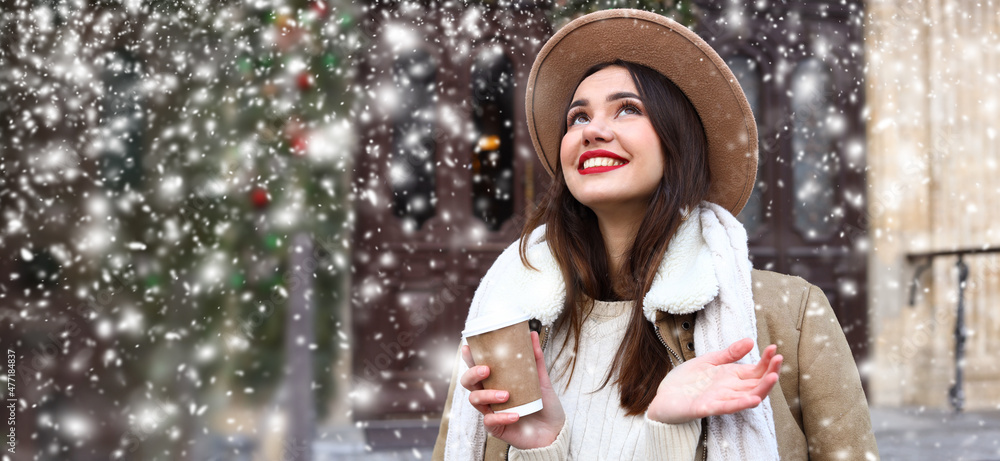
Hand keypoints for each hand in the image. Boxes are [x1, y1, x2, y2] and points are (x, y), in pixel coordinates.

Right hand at [460, 331, 565, 449]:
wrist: (554, 431)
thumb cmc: (544, 405)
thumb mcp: (541, 380)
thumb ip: (535, 358)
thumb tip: (533, 334)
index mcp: (496, 381)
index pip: (477, 367)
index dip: (469, 358)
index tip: (467, 348)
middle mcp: (489, 395)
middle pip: (468, 383)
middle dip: (472, 374)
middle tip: (487, 370)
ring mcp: (491, 411)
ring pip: (474, 400)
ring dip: (488, 395)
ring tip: (506, 395)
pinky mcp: (496, 427)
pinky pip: (490, 421)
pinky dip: (502, 417)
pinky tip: (515, 415)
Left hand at [647, 338, 781, 424]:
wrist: (664, 396)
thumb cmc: (686, 381)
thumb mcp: (709, 361)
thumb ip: (729, 354)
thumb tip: (750, 341)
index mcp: (731, 378)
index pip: (756, 371)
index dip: (766, 361)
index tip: (774, 348)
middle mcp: (729, 390)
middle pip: (756, 384)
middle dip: (770, 373)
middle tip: (779, 360)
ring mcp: (719, 400)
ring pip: (746, 397)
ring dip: (761, 389)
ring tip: (773, 377)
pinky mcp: (706, 408)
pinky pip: (726, 407)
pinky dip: (740, 404)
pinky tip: (753, 399)